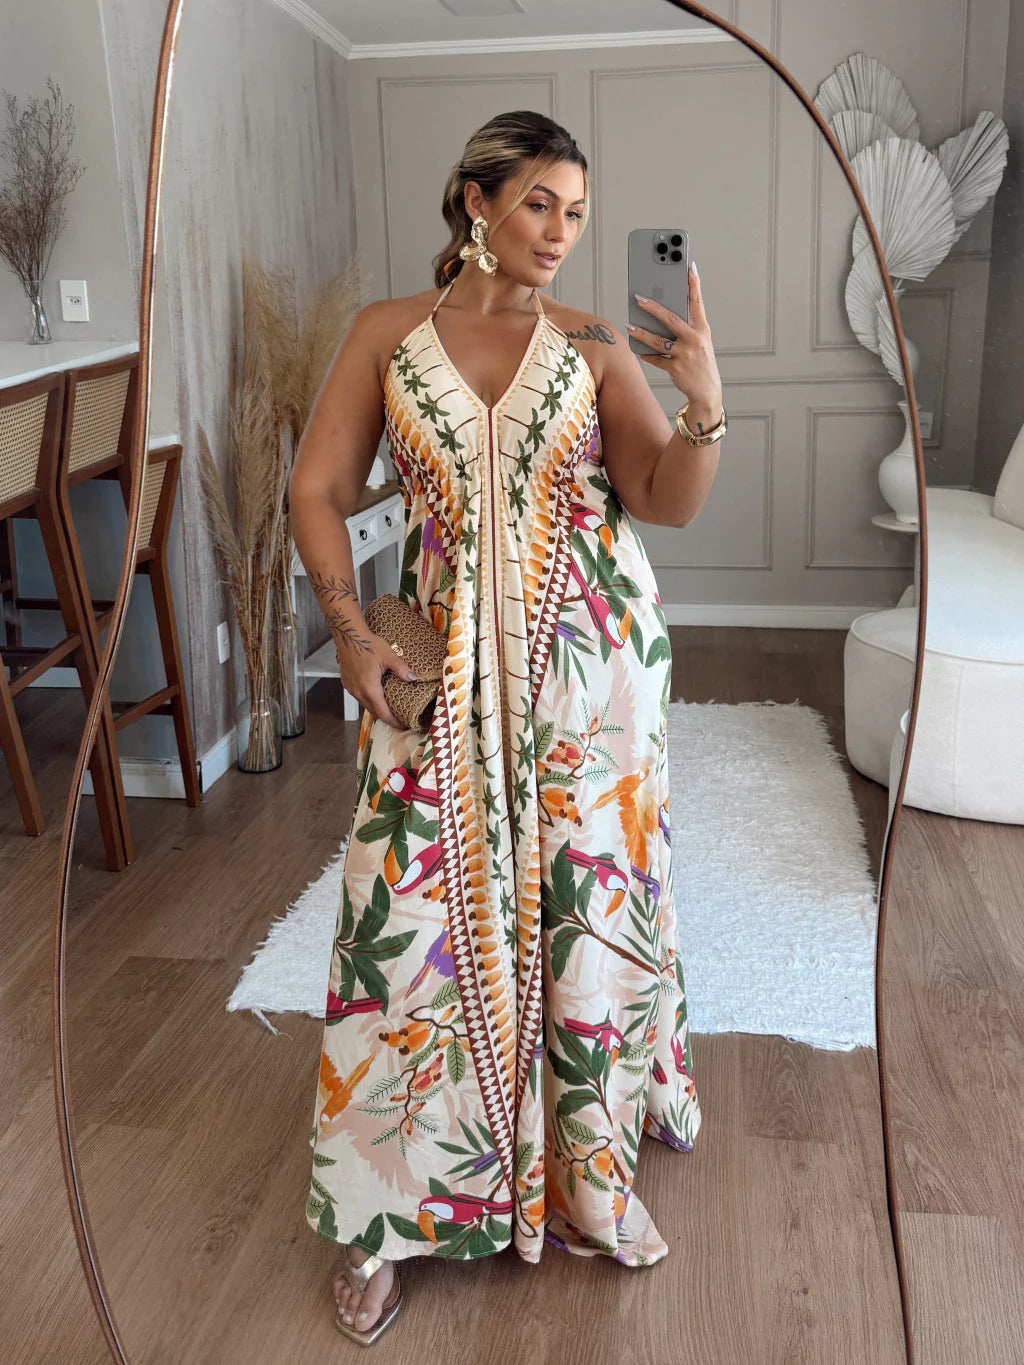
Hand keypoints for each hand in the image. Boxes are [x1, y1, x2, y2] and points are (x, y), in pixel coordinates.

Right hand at [335, 632, 416, 729]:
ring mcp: (351, 689)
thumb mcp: (389, 656)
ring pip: (366, 706)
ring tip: (389, 710)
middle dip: (387, 718)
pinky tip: (376, 697)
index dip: (394, 722)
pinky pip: (359, 697)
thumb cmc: (369, 645)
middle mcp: (359, 692)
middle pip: (374, 712)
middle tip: (400, 720)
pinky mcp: (347, 684)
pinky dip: (369, 701)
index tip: (404, 726)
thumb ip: (401, 669)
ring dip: (377, 710)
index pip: (383, 713)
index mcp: (370, 689)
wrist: (348, 636)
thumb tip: (413, 679)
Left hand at [626, 264, 722, 423]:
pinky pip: (656, 359)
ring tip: (629, 325)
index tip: (689, 267)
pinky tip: (637, 349)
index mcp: (703, 330)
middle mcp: (695, 340)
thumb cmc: (701, 362)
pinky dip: (646, 354)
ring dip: (641, 333)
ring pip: (658, 341)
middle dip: (653, 307)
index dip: (694, 285)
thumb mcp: (700, 342)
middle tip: (638, 298)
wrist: (707, 392)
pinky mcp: (676, 369)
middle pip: (671, 319)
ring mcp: (685, 355)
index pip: (697, 303)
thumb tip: (661, 314)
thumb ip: (685, 328)